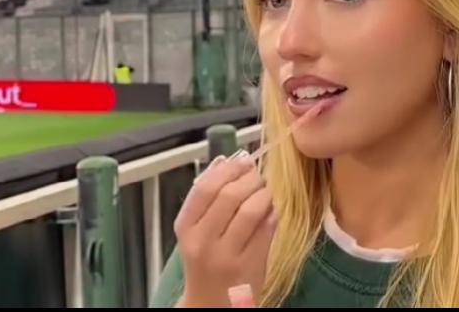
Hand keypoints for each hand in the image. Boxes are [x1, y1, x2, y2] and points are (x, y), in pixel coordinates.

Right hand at [174, 155, 277, 306]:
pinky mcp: (250, 266)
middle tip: (258, 177)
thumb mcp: (196, 230)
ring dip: (264, 194)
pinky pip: (266, 229)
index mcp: (186, 227)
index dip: (228, 169)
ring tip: (265, 193)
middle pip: (229, 195)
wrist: (211, 303)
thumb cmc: (205, 261)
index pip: (205, 187)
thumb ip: (208, 197)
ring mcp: (226, 255)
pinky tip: (271, 211)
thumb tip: (224, 160)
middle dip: (249, 179)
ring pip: (251, 210)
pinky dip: (272, 213)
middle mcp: (202, 241)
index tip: (242, 162)